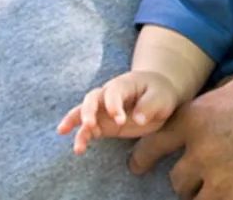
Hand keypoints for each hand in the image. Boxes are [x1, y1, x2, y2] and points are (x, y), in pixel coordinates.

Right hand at [57, 71, 180, 153]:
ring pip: (83, 112)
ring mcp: (103, 109)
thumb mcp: (161, 97)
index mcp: (124, 84)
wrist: (156, 96)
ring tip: (71, 139)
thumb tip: (137, 120)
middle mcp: (109, 94)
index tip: (120, 120)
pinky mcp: (102, 123)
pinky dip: (82, 137)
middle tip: (90, 125)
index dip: (114, 105)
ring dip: (75, 123)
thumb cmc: (159, 93)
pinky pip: (87, 129)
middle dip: (88, 111)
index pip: (114, 92)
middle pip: (92, 98)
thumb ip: (150, 106)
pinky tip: (79, 149)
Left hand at [129, 61, 232, 199]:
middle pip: (178, 179)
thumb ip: (223, 95)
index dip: (146, 155)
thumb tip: (217, 101)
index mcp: (198, 117)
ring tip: (232, 186)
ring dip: (211, 194)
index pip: (153, 143)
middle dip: (192, 177)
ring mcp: (222, 182)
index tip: (142, 163)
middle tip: (212, 174)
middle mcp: (201, 152)